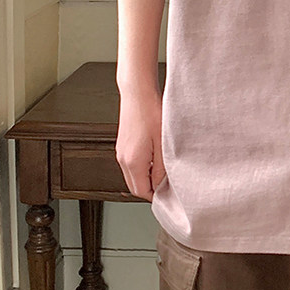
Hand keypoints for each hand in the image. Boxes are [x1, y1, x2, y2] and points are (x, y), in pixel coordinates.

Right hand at [115, 86, 164, 200]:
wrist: (138, 93)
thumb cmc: (151, 112)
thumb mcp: (163, 143)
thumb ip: (163, 167)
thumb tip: (162, 184)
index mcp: (133, 162)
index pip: (142, 191)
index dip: (156, 197)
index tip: (169, 195)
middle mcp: (123, 159)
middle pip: (134, 187)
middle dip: (150, 190)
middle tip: (167, 186)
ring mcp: (121, 152)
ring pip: (133, 176)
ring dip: (146, 178)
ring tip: (163, 170)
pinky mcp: (122, 145)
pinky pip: (131, 165)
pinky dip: (142, 168)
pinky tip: (155, 158)